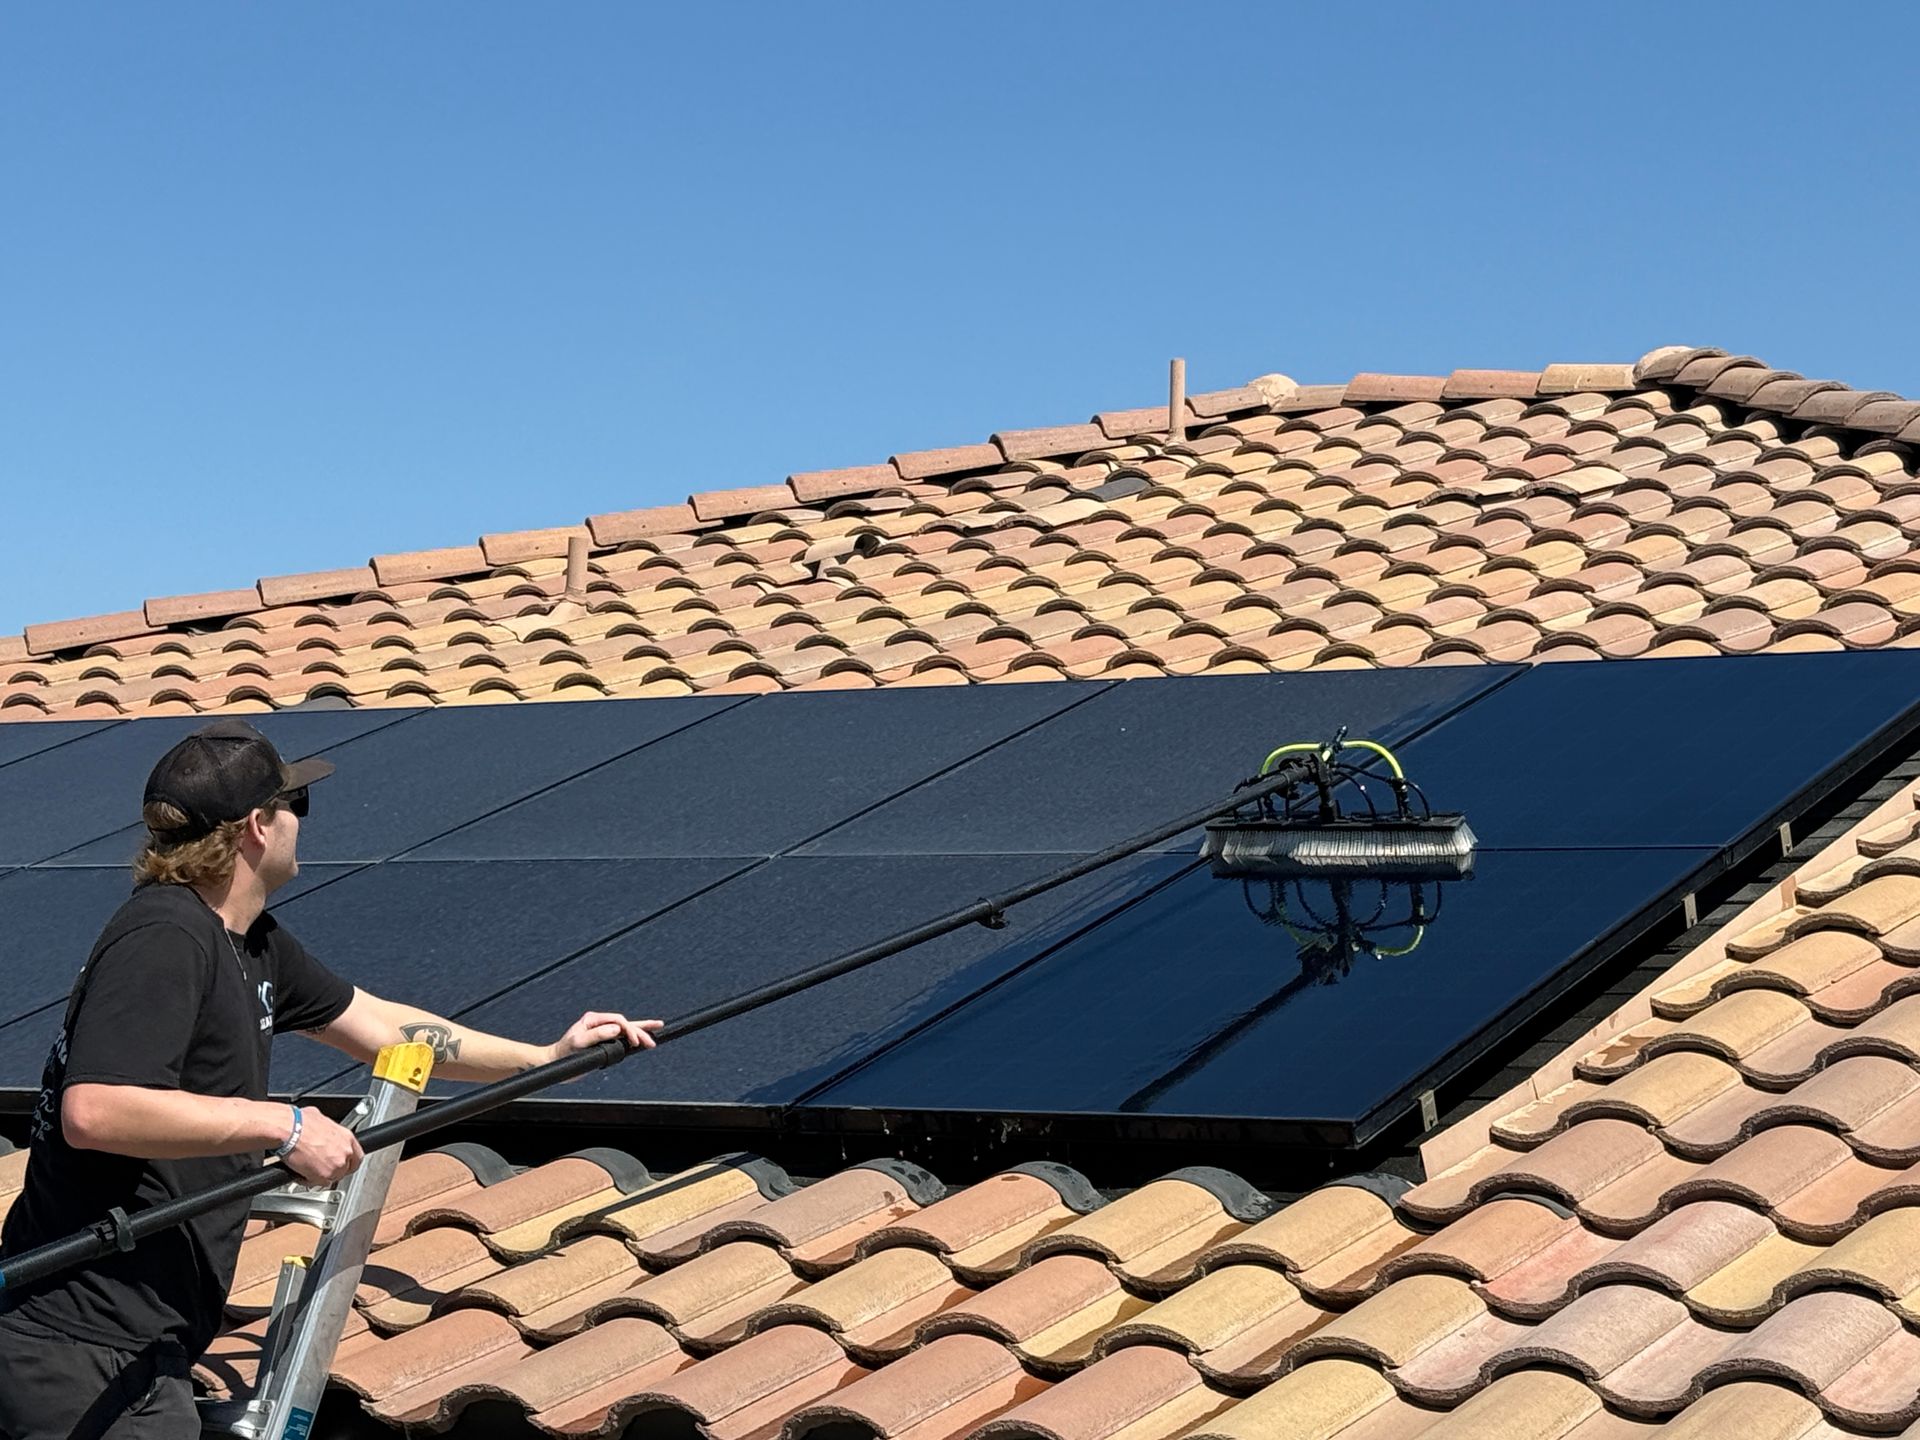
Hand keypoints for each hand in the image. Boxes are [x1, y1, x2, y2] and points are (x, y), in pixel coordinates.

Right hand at [284, 1109, 363, 1186]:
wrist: (289, 1130)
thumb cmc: (301, 1123)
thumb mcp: (321, 1119)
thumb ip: (328, 1131)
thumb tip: (323, 1131)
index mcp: (347, 1137)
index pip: (357, 1157)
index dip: (348, 1162)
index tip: (342, 1164)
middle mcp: (345, 1152)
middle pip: (346, 1169)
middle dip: (334, 1170)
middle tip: (321, 1167)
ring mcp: (336, 1165)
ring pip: (332, 1177)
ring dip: (321, 1175)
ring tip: (308, 1168)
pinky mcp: (323, 1175)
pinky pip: (318, 1183)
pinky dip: (309, 1180)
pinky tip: (301, 1172)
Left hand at [547, 1011, 663, 1065]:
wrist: (556, 1062)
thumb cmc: (564, 1053)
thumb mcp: (578, 1042)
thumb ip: (596, 1034)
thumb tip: (616, 1029)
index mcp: (593, 1019)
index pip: (618, 1021)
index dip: (629, 1030)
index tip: (634, 1042)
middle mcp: (600, 1023)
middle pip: (625, 1024)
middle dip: (640, 1031)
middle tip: (651, 1042)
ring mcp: (603, 1031)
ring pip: (627, 1029)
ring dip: (642, 1030)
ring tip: (659, 1027)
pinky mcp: (605, 1041)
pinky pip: (623, 1037)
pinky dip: (635, 1036)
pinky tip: (645, 1036)